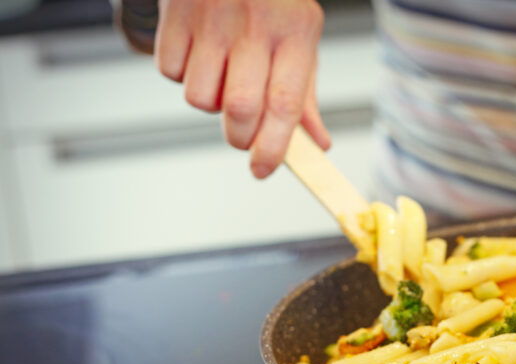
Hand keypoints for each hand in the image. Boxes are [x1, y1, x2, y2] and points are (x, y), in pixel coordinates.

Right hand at [154, 0, 330, 177]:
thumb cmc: (272, 1)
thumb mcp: (299, 37)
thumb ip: (304, 93)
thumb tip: (318, 144)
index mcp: (295, 32)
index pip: (284, 104)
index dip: (273, 146)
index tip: (262, 170)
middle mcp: (255, 24)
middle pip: (240, 108)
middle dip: (239, 137)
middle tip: (242, 134)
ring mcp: (212, 17)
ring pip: (199, 97)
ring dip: (209, 103)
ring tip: (222, 76)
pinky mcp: (175, 13)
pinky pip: (171, 71)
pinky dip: (183, 75)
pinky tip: (199, 52)